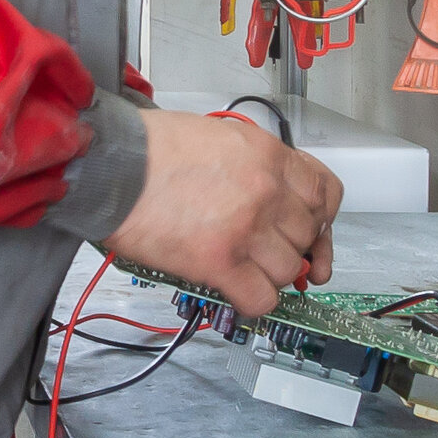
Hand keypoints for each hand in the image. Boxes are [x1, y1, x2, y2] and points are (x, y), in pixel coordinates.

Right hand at [107, 108, 340, 315]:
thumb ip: (256, 162)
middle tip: (266, 248)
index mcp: (268, 156)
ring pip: (288, 270)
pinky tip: (237, 291)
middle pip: (307, 235)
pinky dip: (254, 301)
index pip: (325, 193)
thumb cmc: (152, 147)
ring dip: (270, 274)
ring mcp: (246, 229)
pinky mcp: (220, 263)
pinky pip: (261, 298)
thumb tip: (274, 191)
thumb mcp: (219, 135)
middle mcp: (266, 192)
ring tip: (244, 267)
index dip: (319, 217)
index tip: (310, 228)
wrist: (112, 166)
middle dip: (289, 245)